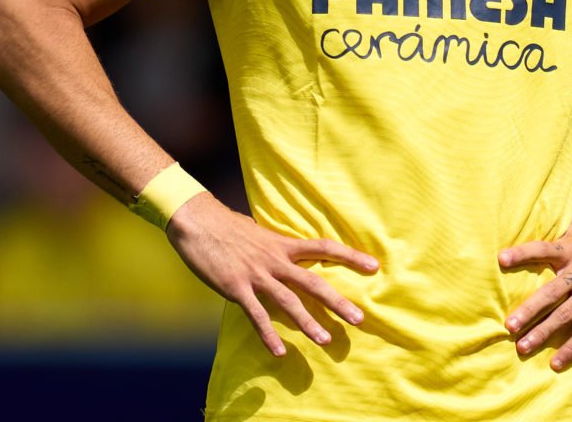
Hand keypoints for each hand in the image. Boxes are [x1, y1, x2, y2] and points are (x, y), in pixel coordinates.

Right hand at [167, 192, 379, 356]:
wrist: (197, 220)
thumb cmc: (226, 226)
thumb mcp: (258, 232)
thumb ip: (275, 246)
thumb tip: (286, 253)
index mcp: (282, 244)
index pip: (324, 247)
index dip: (350, 256)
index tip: (374, 266)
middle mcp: (275, 259)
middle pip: (313, 282)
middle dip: (337, 302)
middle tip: (359, 319)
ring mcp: (256, 274)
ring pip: (289, 302)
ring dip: (308, 323)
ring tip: (326, 341)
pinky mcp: (236, 287)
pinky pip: (256, 314)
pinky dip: (267, 335)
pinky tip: (279, 352)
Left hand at [498, 213, 571, 370]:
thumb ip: (558, 225)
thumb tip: (531, 213)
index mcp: (571, 248)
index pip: (542, 249)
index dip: (522, 253)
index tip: (501, 259)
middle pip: (551, 292)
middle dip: (529, 310)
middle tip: (509, 326)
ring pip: (566, 315)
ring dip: (544, 332)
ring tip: (524, 347)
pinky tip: (556, 361)